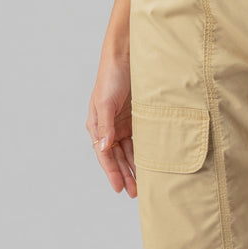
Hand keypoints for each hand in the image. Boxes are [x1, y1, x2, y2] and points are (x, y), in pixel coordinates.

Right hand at [86, 51, 136, 195]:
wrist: (127, 56)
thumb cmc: (111, 76)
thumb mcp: (105, 102)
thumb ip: (105, 126)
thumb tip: (103, 148)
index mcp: (96, 125)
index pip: (104, 154)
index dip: (111, 172)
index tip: (118, 188)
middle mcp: (109, 127)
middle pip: (117, 157)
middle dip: (125, 174)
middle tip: (135, 192)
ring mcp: (123, 123)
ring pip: (129, 152)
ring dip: (134, 167)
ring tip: (143, 184)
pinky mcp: (136, 118)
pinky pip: (140, 140)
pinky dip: (143, 152)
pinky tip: (151, 164)